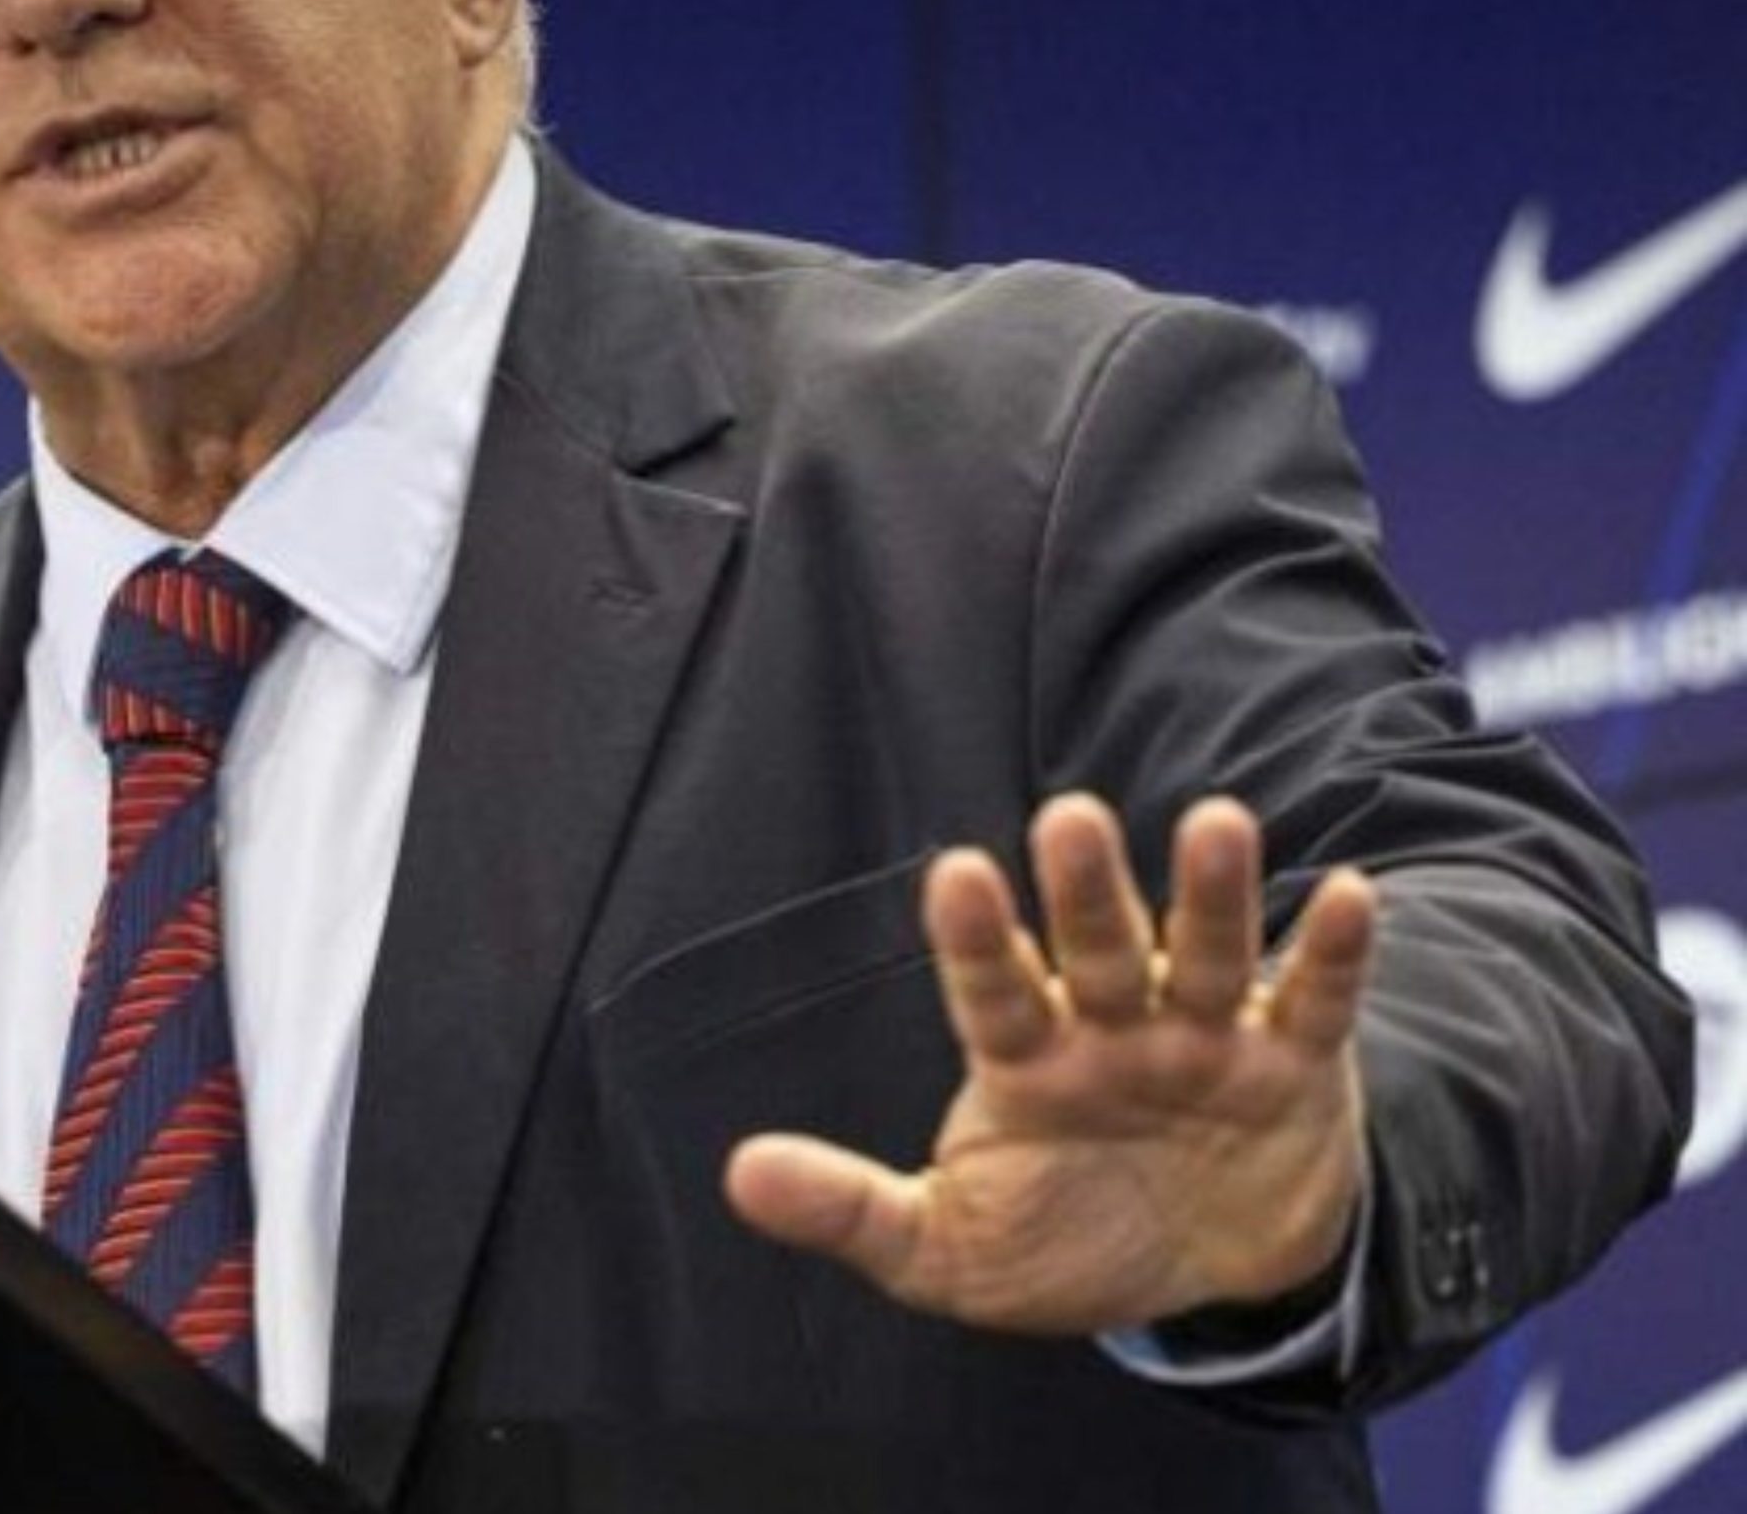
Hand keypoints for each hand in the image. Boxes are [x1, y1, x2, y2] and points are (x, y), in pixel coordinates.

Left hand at [723, 792, 1375, 1335]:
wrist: (1208, 1276)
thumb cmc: (1064, 1237)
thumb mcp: (949, 1248)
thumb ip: (853, 1209)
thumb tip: (740, 1176)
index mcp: (1026, 1058)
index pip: (992, 989)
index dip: (975, 935)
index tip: (955, 870)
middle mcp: (1112, 1027)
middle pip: (1096, 947)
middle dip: (1086, 889)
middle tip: (1070, 816)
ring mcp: (1204, 1037)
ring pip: (1205, 953)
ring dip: (1213, 894)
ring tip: (1221, 821)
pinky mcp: (1293, 1065)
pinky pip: (1313, 1002)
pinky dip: (1332, 954)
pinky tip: (1352, 895)